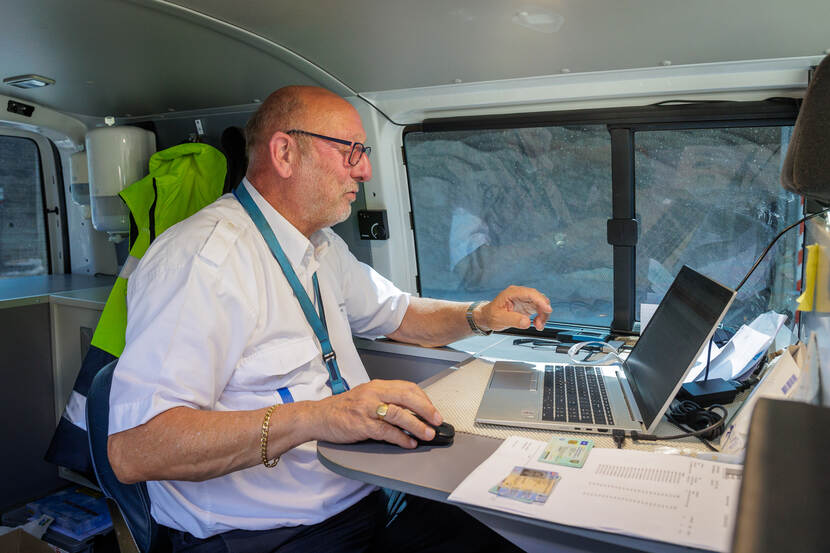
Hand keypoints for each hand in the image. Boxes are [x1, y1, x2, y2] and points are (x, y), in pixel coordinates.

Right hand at [312, 380, 441, 447]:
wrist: (318, 416)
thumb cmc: (342, 408)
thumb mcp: (366, 397)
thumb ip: (386, 401)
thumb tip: (412, 413)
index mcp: (377, 386)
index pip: (408, 387)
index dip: (424, 399)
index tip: (433, 411)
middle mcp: (373, 393)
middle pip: (407, 397)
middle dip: (426, 409)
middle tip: (437, 420)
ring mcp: (367, 408)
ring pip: (399, 414)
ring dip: (417, 425)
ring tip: (427, 434)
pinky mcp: (361, 424)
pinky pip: (386, 431)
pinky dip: (401, 438)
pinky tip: (409, 443)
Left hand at [475, 285, 551, 331]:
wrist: (488, 317)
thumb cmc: (491, 315)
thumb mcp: (499, 319)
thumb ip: (513, 320)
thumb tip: (527, 322)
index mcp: (512, 293)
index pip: (530, 293)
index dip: (540, 300)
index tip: (547, 309)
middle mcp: (520, 294)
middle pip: (538, 297)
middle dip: (543, 310)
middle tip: (540, 324)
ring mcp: (525, 300)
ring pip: (541, 304)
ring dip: (543, 315)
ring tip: (538, 326)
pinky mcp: (527, 306)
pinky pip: (539, 309)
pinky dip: (541, 317)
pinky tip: (537, 324)